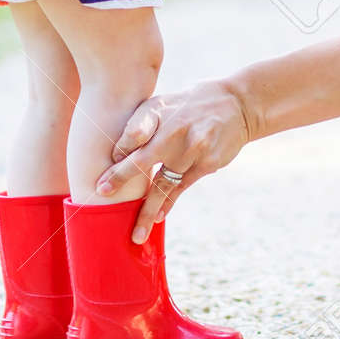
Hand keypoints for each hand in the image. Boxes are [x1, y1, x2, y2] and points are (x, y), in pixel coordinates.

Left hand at [95, 80, 251, 242]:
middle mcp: (175, 128)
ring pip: (164, 184)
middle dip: (121, 178)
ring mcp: (193, 147)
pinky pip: (182, 187)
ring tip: (136, 235)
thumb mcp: (164, 103)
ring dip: (147, 211)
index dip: (118, 152)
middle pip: (143, 159)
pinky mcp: (208, 162)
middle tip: (102, 193)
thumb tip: (114, 156)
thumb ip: (140, 125)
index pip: (132, 134)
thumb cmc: (189, 106)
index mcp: (160, 110)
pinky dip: (168, 203)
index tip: (104, 171)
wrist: (237, 104)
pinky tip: (158, 217)